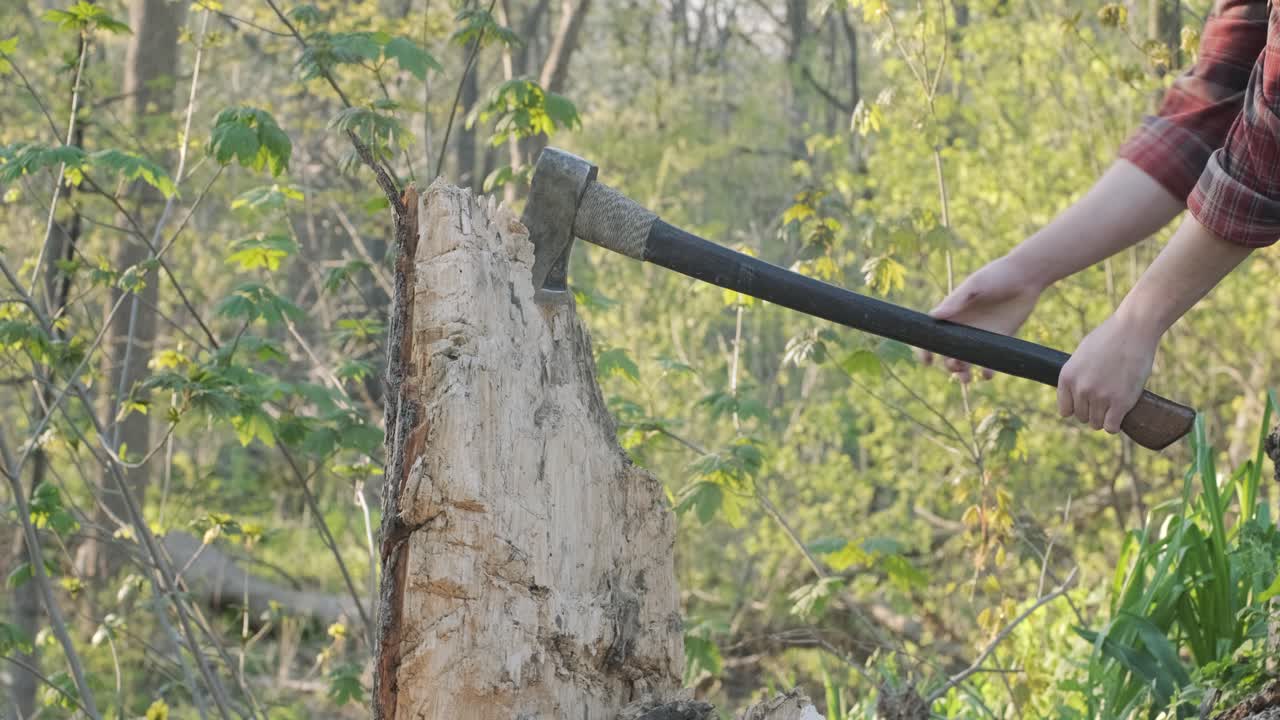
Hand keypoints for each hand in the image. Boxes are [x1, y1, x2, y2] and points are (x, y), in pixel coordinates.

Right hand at [923, 254, 1044, 381]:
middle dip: (949, 365)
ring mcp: (981, 337)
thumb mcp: (975, 285)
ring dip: (963, 374)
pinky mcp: (999, 341)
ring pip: (966, 362)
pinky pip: (990, 362)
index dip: (925, 350)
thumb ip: (955, 300)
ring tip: (967, 378)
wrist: (1026, 276)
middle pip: (948, 354)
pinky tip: (987, 374)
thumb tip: (934, 316)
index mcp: (952, 315)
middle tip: (956, 365)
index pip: (933, 336)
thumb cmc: (996, 275)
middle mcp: (964, 329)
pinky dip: (987, 372)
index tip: (927, 361)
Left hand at [1057, 312, 1158, 433]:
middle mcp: (1080, 389)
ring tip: (1114, 406)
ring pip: (1096, 424)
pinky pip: (1111, 427)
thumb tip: (1077, 393)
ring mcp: (1100, 397)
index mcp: (1067, 377)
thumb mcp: (1082, 355)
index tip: (1087, 403)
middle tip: (1106, 400)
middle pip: (1082, 417)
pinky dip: (1115, 425)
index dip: (1077, 408)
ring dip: (1104, 418)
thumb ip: (1077, 375)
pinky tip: (1120, 415)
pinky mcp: (1120, 402)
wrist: (1133, 330)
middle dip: (1093, 411)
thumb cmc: (1109, 338)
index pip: (1065, 410)